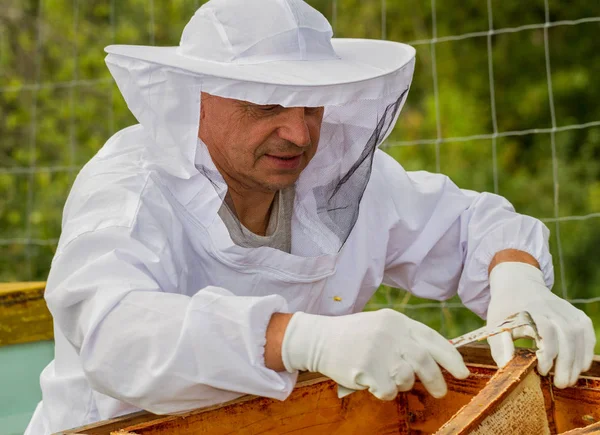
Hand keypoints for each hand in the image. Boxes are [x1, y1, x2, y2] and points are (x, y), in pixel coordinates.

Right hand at [281, 309, 469, 399]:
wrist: (319, 339)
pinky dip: (383, 391)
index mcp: (396, 320)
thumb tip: (438, 360)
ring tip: (385, 376)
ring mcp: (379, 351)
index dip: (451, 358)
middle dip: (436, 380)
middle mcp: (390, 333)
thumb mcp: (382, 326)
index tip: (462, 372)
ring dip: (400, 384)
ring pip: (407, 378)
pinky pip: (388, 390)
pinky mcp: (367, 369)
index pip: (432, 339)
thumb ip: (407, 338)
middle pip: (425, 362)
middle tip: (439, 391)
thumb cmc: (354, 335)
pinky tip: (370, 380)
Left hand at [487, 262, 595, 387]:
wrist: (517, 284)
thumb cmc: (505, 309)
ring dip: (577, 360)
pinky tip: (581, 365)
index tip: (543, 371)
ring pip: (578, 334)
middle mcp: (549, 308)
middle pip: (566, 335)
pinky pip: (586, 330)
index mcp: (529, 311)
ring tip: (569, 379)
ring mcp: (564, 309)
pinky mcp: (574, 312)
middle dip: (566, 363)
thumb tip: (506, 366)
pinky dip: (587, 348)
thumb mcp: (495, 325)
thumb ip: (500, 346)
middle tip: (561, 384)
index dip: (548, 353)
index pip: (545, 331)